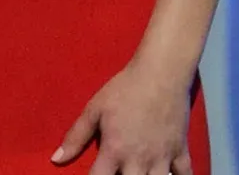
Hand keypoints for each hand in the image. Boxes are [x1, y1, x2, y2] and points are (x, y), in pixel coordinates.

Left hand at [52, 58, 192, 174]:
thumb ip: (76, 136)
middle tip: (119, 174)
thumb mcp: (94, 109)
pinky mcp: (181, 151)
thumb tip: (56, 159)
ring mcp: (163, 157)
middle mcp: (139, 159)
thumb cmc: (125, 89)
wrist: (161, 74)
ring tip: (140, 174)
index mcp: (115, 150)